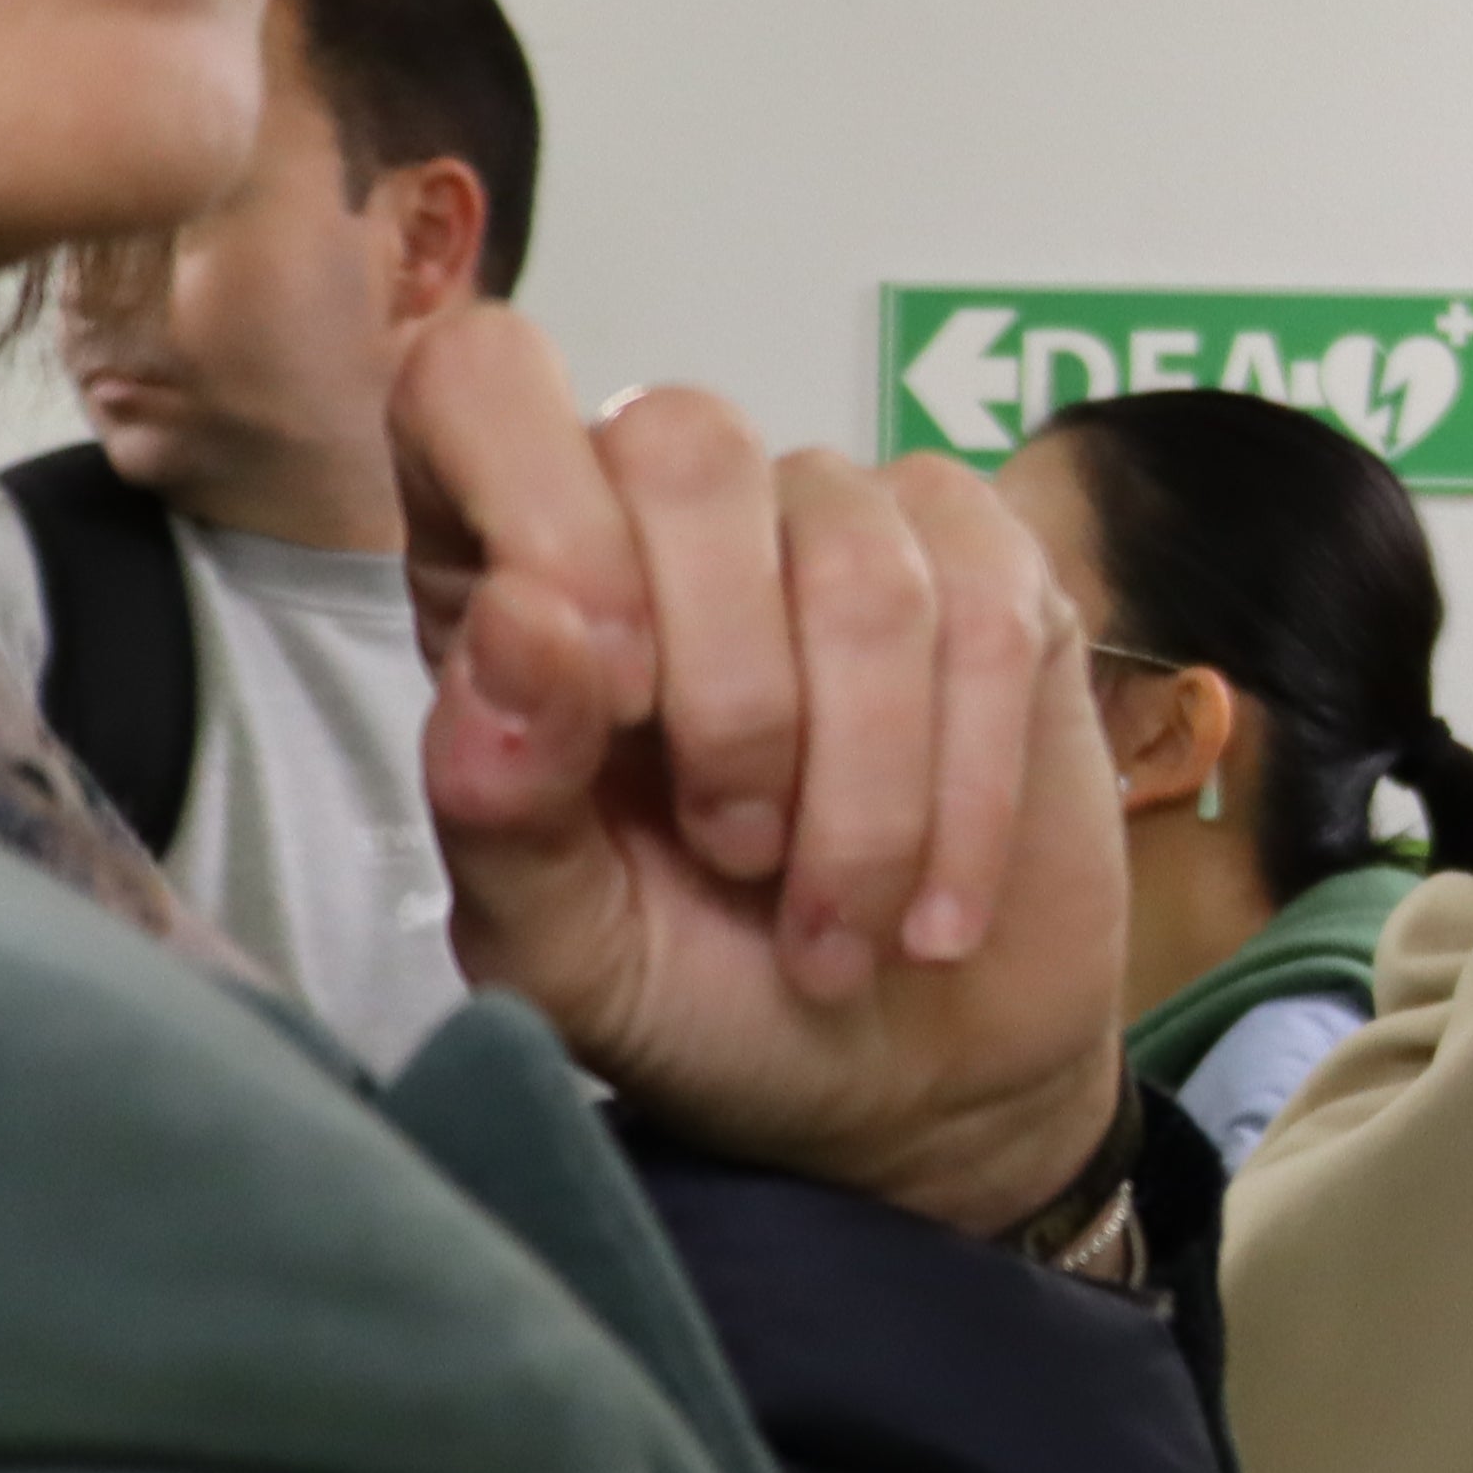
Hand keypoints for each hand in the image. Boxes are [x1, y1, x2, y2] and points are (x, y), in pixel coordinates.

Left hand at [395, 311, 1129, 1235]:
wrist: (907, 1089)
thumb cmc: (698, 1002)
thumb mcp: (558, 955)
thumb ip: (499, 801)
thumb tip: (519, 623)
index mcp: (514, 572)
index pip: (479, 382)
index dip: (539, 504)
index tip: (604, 691)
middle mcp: (668, 511)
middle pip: (686, 442)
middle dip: (729, 692)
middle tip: (735, 854)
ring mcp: (842, 523)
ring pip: (857, 569)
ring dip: (858, 798)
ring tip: (835, 931)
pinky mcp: (994, 569)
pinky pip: (988, 622)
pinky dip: (964, 799)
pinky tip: (934, 910)